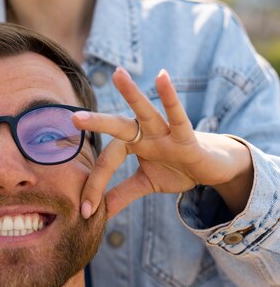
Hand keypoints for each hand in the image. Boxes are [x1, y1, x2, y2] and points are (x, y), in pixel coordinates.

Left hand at [73, 67, 253, 218]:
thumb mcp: (145, 183)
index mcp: (131, 143)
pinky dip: (171, 98)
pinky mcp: (187, 135)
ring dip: (132, 93)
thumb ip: (121, 194)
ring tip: (117, 73)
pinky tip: (162, 76)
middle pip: (117, 127)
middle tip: (73, 118)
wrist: (212, 168)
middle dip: (96, 122)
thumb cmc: (176, 168)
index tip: (84, 211)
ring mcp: (165, 132)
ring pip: (145, 112)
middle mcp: (144, 133)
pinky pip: (178, 116)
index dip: (95, 187)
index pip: (106, 163)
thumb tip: (97, 213)